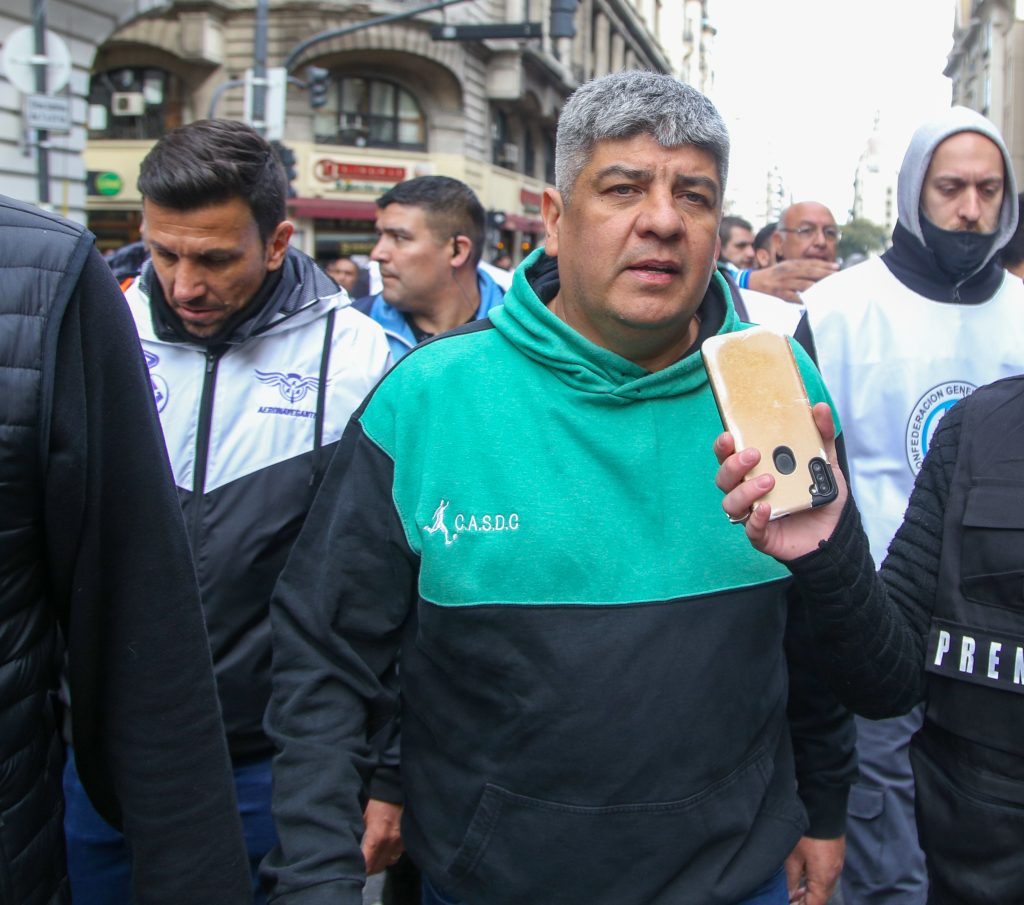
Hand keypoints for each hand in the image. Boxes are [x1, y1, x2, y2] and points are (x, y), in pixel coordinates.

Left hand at [361, 798, 403, 874]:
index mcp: (377, 837)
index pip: (368, 864)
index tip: (356, 868)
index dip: (361, 869)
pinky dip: (392, 853)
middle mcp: (391, 843)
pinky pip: (398, 853)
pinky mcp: (408, 839)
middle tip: (363, 864)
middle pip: (379, 867)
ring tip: (375, 857)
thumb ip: (362, 835)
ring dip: (382, 862)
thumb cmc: (377, 803)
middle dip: (370, 868)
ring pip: (390, 862)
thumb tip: (355, 849)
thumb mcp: (364, 818)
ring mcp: (401, 842)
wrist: (396, 789)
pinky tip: (387, 847)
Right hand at [714, 402, 846, 560]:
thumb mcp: (825, 462)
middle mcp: (748, 491)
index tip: (729, 435)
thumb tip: (820, 407)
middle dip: (733, 465)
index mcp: (755, 470)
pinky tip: (766, 509)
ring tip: (769, 482)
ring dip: (745, 491)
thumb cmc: (821, 495)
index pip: (729, 456)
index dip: (723, 447)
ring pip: (731, 503)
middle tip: (754, 455)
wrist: (835, 531)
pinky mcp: (762, 535)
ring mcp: (752, 514)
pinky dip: (755, 519)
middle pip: (724, 478)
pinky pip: (750, 529)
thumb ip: (821, 435)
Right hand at [747, 259, 838, 302]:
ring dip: (816, 287)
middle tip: (836, 277)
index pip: (811, 263)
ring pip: (803, 284)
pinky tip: (811, 302)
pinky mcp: (779, 293)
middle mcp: (788, 271)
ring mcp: (784, 282)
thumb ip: (802, 267)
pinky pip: (792, 297)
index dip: (825, 265)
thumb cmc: (775, 274)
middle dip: (824, 274)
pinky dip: (802, 300)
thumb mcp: (787, 266)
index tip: (837, 267)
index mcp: (792, 264)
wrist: (755, 281)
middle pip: (810, 272)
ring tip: (827, 289)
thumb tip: (820, 270)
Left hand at [784, 835, 844, 904]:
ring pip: (825, 886)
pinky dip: (817, 880)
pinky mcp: (836, 855)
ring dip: (811, 890)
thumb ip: (791, 879)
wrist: (823, 807)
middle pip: (821, 897)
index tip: (789, 904)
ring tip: (794, 890)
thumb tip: (789, 894)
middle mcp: (834, 875)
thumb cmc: (806, 832)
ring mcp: (837, 864)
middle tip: (789, 899)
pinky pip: (827, 875)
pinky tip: (804, 875)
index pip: (815, 904)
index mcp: (824, 879)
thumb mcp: (792, 856)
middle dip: (806, 901)